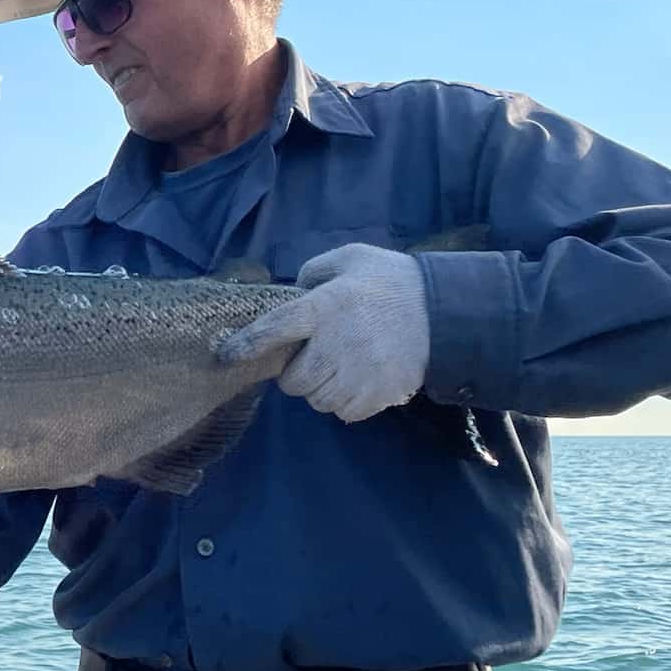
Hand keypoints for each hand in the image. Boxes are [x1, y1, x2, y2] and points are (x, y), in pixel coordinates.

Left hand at [214, 244, 431, 421]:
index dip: (246, 344)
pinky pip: (343, 412)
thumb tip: (293, 291)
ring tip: (340, 367)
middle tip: (314, 357)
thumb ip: (315, 271)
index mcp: (325, 307)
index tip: (226, 354)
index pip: (274, 329)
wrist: (445, 312)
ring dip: (321, 388)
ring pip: (316, 400)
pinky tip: (360, 379)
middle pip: (293, 381)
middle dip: (297, 373)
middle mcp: (335, 345)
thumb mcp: (352, 258)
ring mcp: (356, 375)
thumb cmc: (391, 281)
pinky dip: (345, 401)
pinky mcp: (376, 397)